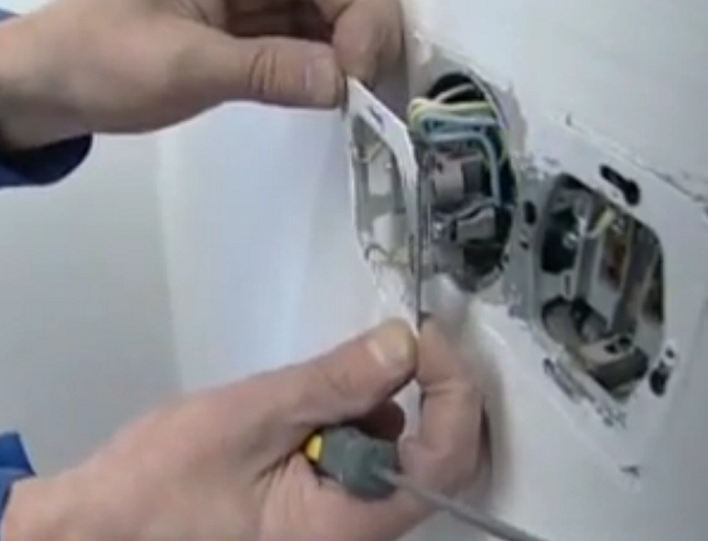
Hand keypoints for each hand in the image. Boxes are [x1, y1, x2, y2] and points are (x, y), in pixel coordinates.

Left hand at [0, 0, 402, 148]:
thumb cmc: (101, 62)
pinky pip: (314, 41)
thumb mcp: (182, 66)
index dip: (358, 11)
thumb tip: (347, 86)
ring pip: (335, 12)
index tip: (360, 75)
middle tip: (371, 90)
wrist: (54, 85)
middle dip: (369, 28)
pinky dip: (335, 67)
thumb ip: (267, 70)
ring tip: (364, 100)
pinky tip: (344, 94)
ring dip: (359, 51)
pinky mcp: (258, 33)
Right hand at [2, 319, 482, 540]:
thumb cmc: (162, 483)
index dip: (453, 394)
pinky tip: (303, 408)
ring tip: (308, 391)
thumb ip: (332, 382)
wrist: (103, 524)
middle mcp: (359, 529)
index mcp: (348, 525)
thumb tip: (405, 342)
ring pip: (396, 447)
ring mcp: (341, 518)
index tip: (425, 337)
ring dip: (374, 400)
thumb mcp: (250, 419)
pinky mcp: (322, 502)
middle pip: (431, 455)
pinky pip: (363, 450)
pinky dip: (349, 414)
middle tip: (385, 341)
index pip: (443, 464)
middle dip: (418, 390)